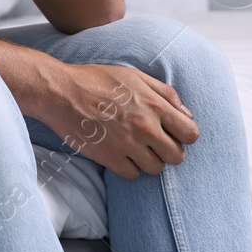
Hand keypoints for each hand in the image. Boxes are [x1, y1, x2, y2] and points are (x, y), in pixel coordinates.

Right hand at [33, 61, 198, 179]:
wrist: (60, 92)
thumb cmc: (96, 80)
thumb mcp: (134, 76)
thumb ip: (165, 93)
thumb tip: (187, 114)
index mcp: (155, 105)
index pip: (191, 134)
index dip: (183, 136)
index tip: (171, 133)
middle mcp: (146, 127)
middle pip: (177, 156)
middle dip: (167, 151)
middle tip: (151, 143)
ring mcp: (128, 144)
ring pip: (155, 169)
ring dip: (147, 161)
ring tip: (132, 148)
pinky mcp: (110, 158)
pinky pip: (133, 175)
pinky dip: (127, 167)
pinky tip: (118, 153)